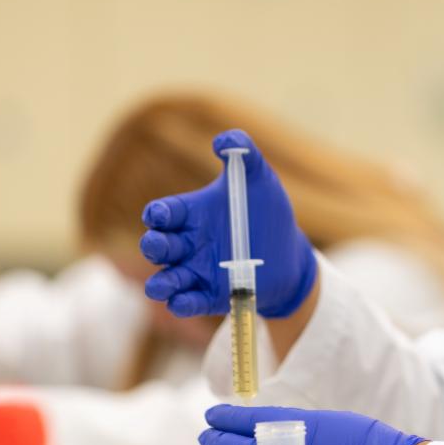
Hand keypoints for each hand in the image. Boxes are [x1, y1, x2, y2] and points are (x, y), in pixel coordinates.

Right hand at [140, 129, 317, 317]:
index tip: (161, 214)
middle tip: (160, 244)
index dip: (158, 214)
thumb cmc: (267, 212)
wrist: (290, 253)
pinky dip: (182, 304)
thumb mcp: (260, 178)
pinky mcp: (209, 296)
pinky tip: (183, 301)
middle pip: (158, 246)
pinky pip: (187, 304)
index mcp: (192, 213)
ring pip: (165, 280)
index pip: (163, 213)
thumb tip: (224, 140)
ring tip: (163, 285)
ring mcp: (196, 272)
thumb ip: (243, 152)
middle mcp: (187, 244)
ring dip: (160, 283)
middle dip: (154, 246)